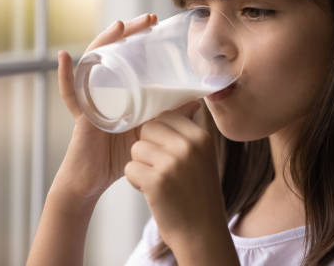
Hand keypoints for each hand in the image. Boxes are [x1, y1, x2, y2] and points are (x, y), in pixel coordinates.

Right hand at [51, 13, 157, 203]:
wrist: (94, 181)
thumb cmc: (119, 155)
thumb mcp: (149, 132)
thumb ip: (168, 116)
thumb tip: (195, 102)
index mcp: (120, 91)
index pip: (127, 55)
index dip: (138, 37)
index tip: (154, 22)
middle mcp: (103, 89)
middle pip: (112, 53)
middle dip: (128, 33)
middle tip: (147, 18)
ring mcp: (90, 100)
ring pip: (94, 64)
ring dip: (104, 43)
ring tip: (118, 26)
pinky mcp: (81, 115)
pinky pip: (69, 94)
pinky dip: (65, 76)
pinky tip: (65, 57)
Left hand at [124, 101, 227, 249]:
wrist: (201, 232)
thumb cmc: (199, 194)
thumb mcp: (204, 157)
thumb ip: (190, 132)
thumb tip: (188, 102)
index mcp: (201, 137)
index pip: (166, 115)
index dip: (158, 132)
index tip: (164, 150)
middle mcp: (188, 146)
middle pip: (148, 128)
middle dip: (147, 147)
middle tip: (159, 167)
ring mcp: (172, 163)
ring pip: (136, 148)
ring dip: (140, 165)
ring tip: (157, 181)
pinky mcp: (155, 181)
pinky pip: (130, 168)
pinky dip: (135, 181)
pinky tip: (152, 192)